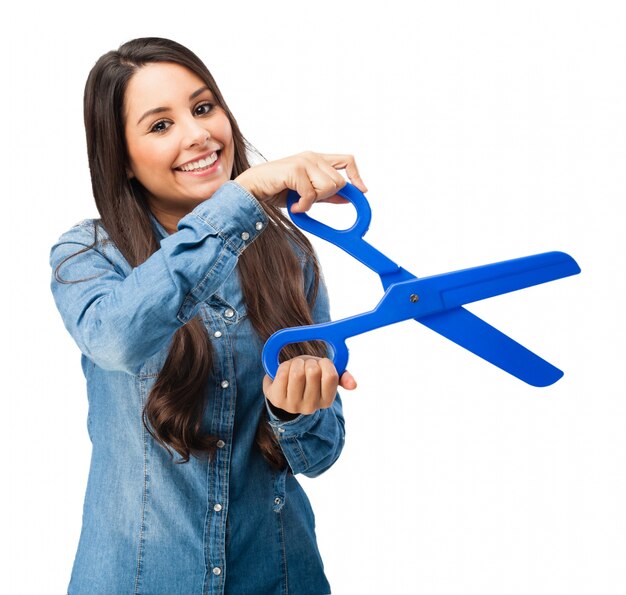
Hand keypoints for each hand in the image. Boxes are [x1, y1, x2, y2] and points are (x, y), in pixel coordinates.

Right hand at [234, 151, 367, 212]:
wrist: (251, 190)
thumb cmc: (276, 190)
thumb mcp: (307, 194)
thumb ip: (327, 195)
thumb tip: (348, 198)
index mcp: (317, 159)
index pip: (347, 160)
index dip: (357, 176)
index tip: (362, 191)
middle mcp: (312, 157)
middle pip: (339, 181)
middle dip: (326, 196)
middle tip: (308, 200)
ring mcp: (304, 162)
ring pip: (328, 187)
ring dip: (314, 201)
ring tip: (298, 201)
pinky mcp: (295, 170)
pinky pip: (311, 195)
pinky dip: (303, 206)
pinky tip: (293, 205)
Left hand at [263, 355, 356, 415]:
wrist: (284, 391)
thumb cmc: (308, 380)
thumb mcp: (326, 377)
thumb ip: (342, 377)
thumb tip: (354, 384)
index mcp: (326, 400)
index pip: (331, 377)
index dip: (326, 363)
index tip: (321, 363)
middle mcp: (311, 406)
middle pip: (313, 372)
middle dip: (309, 362)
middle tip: (306, 366)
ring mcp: (293, 405)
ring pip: (297, 372)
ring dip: (296, 363)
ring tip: (296, 367)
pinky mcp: (277, 399)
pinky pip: (282, 373)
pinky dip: (284, 366)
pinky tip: (285, 371)